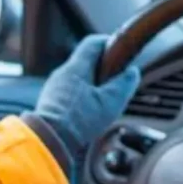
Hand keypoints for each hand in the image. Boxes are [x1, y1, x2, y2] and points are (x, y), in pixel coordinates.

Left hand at [33, 35, 140, 161]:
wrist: (50, 141)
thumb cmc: (79, 121)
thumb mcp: (110, 102)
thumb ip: (124, 84)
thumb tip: (132, 72)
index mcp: (76, 67)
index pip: (93, 42)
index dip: (109, 43)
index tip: (122, 51)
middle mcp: (62, 73)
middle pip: (86, 61)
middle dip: (103, 68)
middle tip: (117, 80)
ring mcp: (54, 88)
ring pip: (78, 78)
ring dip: (92, 84)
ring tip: (105, 100)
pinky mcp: (50, 103)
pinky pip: (69, 92)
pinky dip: (82, 97)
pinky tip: (89, 112)